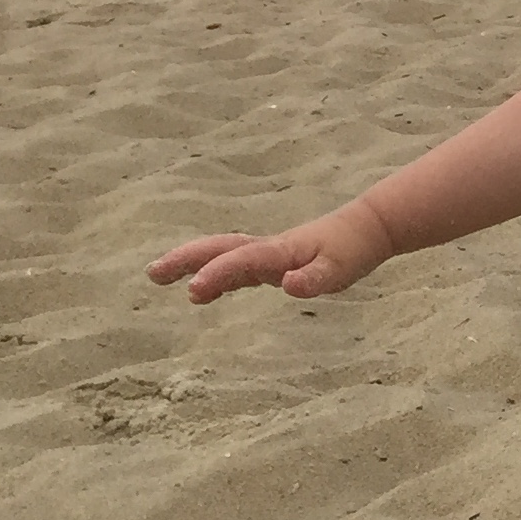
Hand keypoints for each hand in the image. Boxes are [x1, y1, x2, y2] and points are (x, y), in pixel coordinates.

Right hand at [147, 202, 393, 303]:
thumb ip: (315, 278)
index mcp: (281, 251)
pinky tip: (202, 290)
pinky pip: (236, 265)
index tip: (192, 290)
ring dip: (191, 263)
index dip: (218, 273)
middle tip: (153, 274)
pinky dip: (215, 273)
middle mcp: (268, 249)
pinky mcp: (272, 261)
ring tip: (158, 276)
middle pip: (220, 249)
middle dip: (185, 260)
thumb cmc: (354, 249)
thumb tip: (289, 286)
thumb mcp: (342, 268)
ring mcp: (267, 253)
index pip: (243, 261)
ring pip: (223, 254)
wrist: (367, 228)